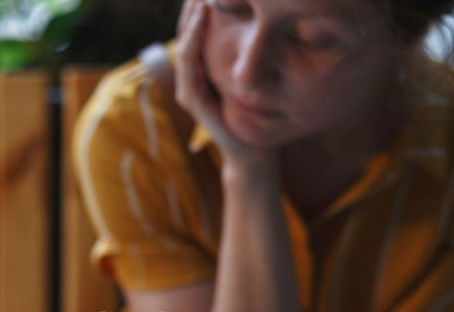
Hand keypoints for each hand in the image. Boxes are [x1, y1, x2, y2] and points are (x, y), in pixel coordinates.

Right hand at [175, 0, 275, 167]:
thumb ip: (251, 56)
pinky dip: (193, 40)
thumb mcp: (255, 78)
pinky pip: (189, 65)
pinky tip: (202, 19)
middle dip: (193, 6)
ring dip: (191, 18)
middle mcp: (193, 78)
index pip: (197, 31)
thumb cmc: (258, 117)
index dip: (200, 6)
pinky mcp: (194, 101)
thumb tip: (268, 20)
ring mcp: (191, 90)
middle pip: (187, 33)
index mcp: (205, 71)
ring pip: (184, 45)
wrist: (254, 156)